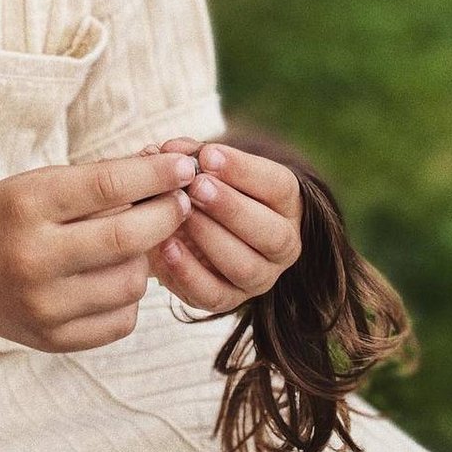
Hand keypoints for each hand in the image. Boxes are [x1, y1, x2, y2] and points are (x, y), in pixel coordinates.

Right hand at [0, 152, 198, 352]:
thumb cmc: (5, 218)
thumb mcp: (37, 184)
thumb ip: (99, 180)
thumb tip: (171, 172)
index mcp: (26, 205)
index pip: (109, 186)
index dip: (156, 176)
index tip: (185, 167)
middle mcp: (33, 257)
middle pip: (129, 238)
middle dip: (167, 216)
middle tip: (180, 203)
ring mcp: (43, 305)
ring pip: (132, 282)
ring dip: (144, 259)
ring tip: (129, 245)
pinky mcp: (54, 339)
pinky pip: (123, 319)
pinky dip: (128, 296)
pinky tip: (109, 278)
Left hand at [140, 137, 302, 313]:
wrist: (199, 230)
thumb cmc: (207, 189)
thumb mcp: (204, 168)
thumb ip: (188, 155)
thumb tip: (166, 151)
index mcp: (285, 203)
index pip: (278, 186)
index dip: (244, 170)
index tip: (208, 155)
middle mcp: (282, 243)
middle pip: (269, 232)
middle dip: (230, 208)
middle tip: (196, 186)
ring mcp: (260, 276)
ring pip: (244, 266)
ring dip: (210, 238)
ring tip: (180, 216)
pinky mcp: (230, 299)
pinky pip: (214, 295)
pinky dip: (188, 272)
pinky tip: (166, 247)